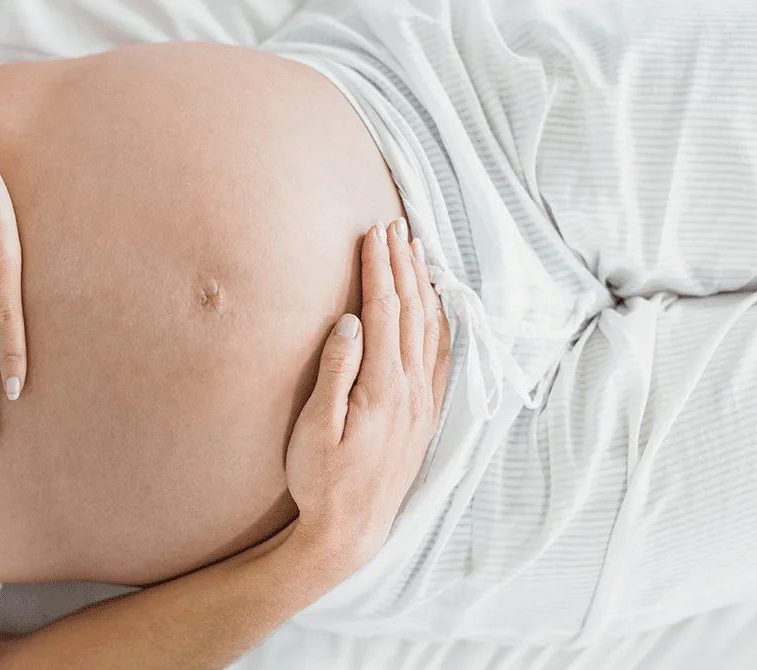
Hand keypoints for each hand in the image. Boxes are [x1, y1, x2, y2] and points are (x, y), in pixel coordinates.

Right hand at [282, 219, 450, 575]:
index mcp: (383, 387)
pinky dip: (440, 321)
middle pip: (412, 311)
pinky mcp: (425, 415)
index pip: (384, 311)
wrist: (350, 531)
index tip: (372, 232)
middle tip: (394, 225)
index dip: (378, 268)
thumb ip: (335, 372)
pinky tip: (436, 306)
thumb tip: (350, 322)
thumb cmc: (321, 481)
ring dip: (422, 285)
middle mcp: (411, 389)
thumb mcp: (316, 428)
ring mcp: (423, 402)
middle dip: (402, 264)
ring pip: (430, 328)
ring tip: (415, 250)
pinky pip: (440, 356)